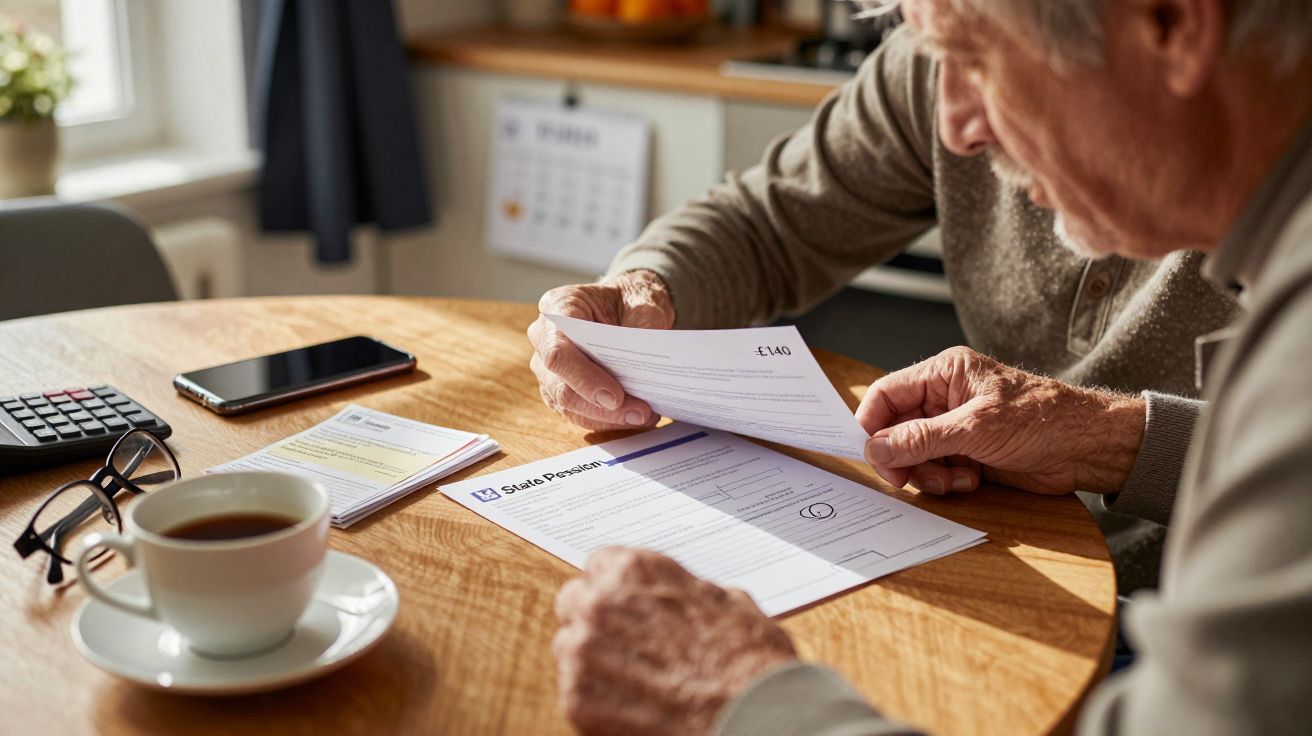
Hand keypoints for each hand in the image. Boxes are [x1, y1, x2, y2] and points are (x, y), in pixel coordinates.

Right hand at [528, 270, 674, 429]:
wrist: (629, 307)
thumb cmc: (631, 302)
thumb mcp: (645, 304)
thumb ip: (643, 330)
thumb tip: (644, 370)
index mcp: (557, 307)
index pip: (557, 351)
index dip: (584, 378)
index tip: (615, 396)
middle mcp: (543, 338)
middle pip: (560, 387)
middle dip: (601, 407)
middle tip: (641, 412)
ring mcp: (548, 368)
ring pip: (569, 406)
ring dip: (608, 418)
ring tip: (645, 416)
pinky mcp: (559, 390)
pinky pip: (579, 414)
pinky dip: (608, 420)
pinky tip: (636, 417)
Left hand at [553, 548, 796, 735]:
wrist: (749, 715)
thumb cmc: (747, 660)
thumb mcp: (727, 602)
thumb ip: (684, 592)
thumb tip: (682, 597)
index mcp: (635, 571)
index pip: (599, 564)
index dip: (616, 587)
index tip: (625, 604)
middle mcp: (601, 603)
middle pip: (574, 600)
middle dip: (594, 617)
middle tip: (624, 641)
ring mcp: (584, 651)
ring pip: (568, 644)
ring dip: (591, 657)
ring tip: (632, 678)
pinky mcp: (577, 697)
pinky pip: (573, 689)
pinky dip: (596, 697)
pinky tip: (631, 704)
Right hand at [856, 346, 1145, 495]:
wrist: (1088, 448)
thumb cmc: (1043, 419)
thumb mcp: (975, 428)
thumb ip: (921, 439)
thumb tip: (875, 448)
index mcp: (944, 374)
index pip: (886, 394)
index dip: (872, 424)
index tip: (873, 455)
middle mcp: (945, 398)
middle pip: (896, 429)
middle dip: (904, 457)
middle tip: (910, 479)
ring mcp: (955, 427)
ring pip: (914, 454)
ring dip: (928, 473)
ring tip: (956, 478)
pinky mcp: (968, 452)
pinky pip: (936, 470)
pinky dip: (947, 481)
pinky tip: (973, 479)